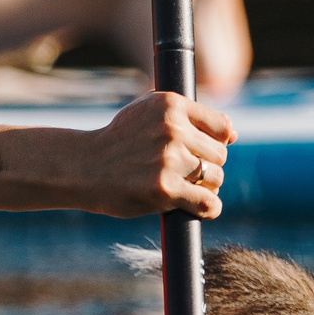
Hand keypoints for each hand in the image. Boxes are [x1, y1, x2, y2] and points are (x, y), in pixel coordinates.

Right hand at [75, 92, 234, 217]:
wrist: (80, 167)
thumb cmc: (118, 143)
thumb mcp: (147, 114)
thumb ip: (188, 118)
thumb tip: (233, 135)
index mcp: (171, 105)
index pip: (222, 127)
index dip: (215, 143)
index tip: (198, 151)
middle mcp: (172, 128)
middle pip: (220, 155)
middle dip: (206, 166)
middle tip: (180, 172)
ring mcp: (169, 159)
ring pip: (216, 178)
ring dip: (204, 188)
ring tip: (179, 187)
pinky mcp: (165, 188)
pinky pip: (209, 203)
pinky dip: (208, 209)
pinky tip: (195, 208)